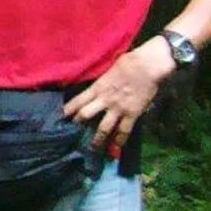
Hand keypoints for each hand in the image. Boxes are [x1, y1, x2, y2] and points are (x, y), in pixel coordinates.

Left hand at [64, 38, 171, 153]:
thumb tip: (98, 84)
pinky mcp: (132, 114)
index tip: (62, 117)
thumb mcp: (109, 69)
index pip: (78, 101)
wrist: (149, 65)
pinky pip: (124, 130)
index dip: (68, 110)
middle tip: (72, 132)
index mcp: (97, 87)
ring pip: (103, 128)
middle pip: (85, 115)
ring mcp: (118, 108)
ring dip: (97, 139)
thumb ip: (102, 80)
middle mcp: (104, 100)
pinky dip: (120, 140)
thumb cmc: (130, 62)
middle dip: (78, 124)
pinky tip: (116, 148)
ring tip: (92, 148)